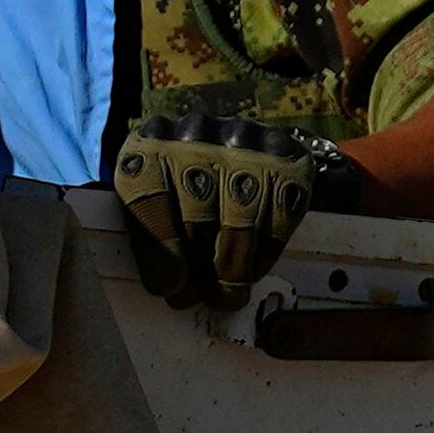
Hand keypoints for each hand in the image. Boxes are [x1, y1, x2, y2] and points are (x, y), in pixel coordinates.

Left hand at [110, 110, 360, 308]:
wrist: (246, 146)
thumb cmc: (185, 182)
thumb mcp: (153, 192)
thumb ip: (145, 226)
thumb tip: (163, 283)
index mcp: (150, 142)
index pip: (146, 196)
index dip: (159, 251)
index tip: (169, 286)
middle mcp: (197, 134)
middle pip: (196, 216)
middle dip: (196, 268)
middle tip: (194, 298)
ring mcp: (247, 145)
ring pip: (239, 224)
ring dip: (231, 271)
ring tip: (225, 295)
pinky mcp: (288, 162)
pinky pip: (278, 222)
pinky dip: (264, 255)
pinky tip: (252, 270)